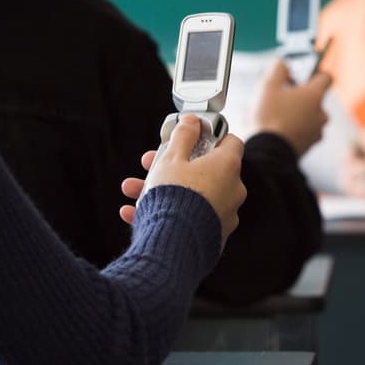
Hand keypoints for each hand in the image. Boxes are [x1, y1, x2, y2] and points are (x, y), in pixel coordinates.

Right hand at [118, 115, 246, 247]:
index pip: (229, 142)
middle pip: (204, 170)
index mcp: (228, 167)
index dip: (210, 136)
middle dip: (174, 165)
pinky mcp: (213, 235)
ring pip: (192, 195)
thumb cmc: (174, 197)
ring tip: (132, 190)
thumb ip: (183, 136)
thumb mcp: (172, 159)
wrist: (174, 244)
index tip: (190, 137)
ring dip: (164, 189)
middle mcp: (233, 190)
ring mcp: (224, 215)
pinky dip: (168, 213)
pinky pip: (189, 218)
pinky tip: (134, 213)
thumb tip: (192, 121)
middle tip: (150, 164)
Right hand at [251, 59, 332, 155]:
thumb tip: (284, 63)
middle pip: (314, 98)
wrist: (269, 152)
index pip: (326, 77)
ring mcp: (317, 131)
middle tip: (280, 96)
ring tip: (273, 115)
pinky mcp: (309, 145)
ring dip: (295, 113)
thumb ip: (279, 69)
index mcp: (315, 95)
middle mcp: (321, 113)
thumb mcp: (269, 86)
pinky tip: (276, 129)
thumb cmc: (270, 117)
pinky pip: (303, 131)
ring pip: (307, 116)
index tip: (303, 74)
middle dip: (298, 96)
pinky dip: (293, 128)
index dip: (315, 72)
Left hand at [339, 142, 364, 200]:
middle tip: (344, 174)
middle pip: (354, 168)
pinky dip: (362, 196)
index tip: (345, 157)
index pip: (356, 150)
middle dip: (347, 171)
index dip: (347, 155)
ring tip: (349, 185)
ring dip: (352, 186)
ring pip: (359, 185)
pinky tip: (361, 194)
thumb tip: (348, 154)